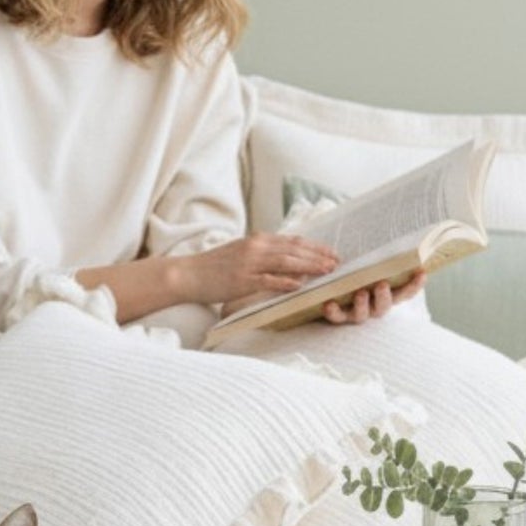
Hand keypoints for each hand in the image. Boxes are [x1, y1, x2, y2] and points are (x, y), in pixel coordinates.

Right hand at [179, 234, 339, 309]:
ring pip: (286, 262)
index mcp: (258, 240)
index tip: (332, 252)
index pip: (293, 241)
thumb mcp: (242, 255)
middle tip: (337, 262)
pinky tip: (301, 285)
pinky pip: (269, 280)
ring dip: (309, 266)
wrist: (188, 274)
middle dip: (318, 256)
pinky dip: (286, 281)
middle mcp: (256, 247)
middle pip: (294, 249)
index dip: (315, 246)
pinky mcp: (242, 279)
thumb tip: (286, 263)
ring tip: (327, 271)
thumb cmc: (215, 268)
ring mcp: (250, 263)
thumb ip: (264, 256)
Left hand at [321, 270, 427, 325]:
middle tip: (382, 284)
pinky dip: (333, 312)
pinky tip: (329, 304)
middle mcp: (373, 306)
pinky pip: (336, 317)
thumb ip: (380, 260)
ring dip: (362, 304)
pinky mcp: (338, 316)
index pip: (404, 293)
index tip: (422, 273)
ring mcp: (356, 312)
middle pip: (383, 306)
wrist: (329, 291)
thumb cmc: (356, 276)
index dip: (414, 285)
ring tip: (360, 293)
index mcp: (385, 295)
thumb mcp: (369, 267)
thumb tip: (399, 240)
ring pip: (362, 314)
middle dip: (384, 297)